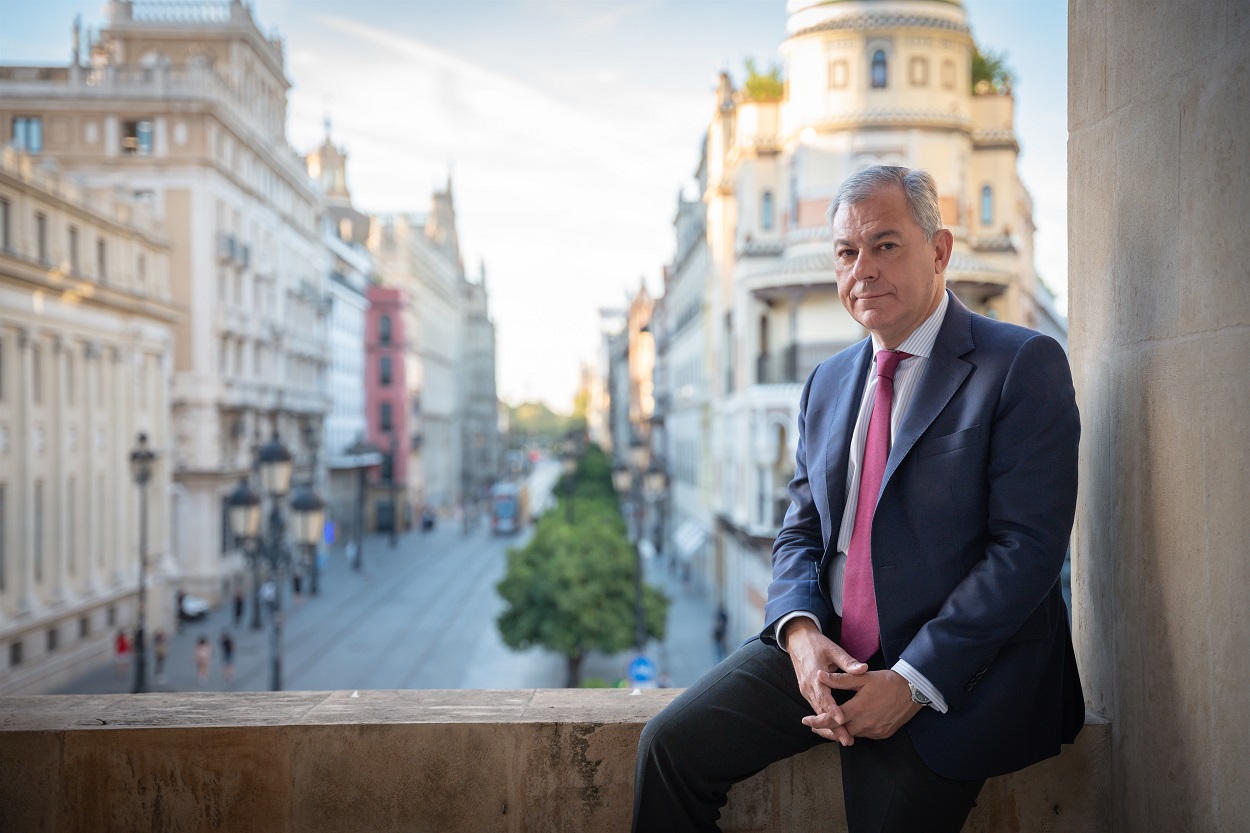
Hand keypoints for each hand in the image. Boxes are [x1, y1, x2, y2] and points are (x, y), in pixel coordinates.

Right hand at [781, 618, 867, 746]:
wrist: (797, 640)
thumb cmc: (817, 644)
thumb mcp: (833, 649)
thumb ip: (848, 662)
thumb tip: (864, 669)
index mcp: (815, 676)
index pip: (824, 697)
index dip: (832, 709)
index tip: (842, 719)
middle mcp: (808, 687)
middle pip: (820, 711)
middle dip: (833, 727)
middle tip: (848, 740)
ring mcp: (806, 690)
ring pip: (817, 712)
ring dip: (829, 727)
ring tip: (844, 739)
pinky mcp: (807, 691)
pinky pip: (816, 708)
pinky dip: (825, 719)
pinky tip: (835, 729)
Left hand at [805, 668, 921, 740]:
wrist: (914, 692)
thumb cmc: (888, 682)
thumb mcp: (863, 678)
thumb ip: (840, 679)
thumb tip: (820, 675)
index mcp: (858, 709)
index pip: (831, 720)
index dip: (817, 721)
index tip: (806, 720)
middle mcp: (866, 724)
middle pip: (839, 733)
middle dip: (824, 730)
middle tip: (813, 727)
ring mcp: (875, 731)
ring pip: (852, 735)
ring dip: (839, 732)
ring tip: (827, 727)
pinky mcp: (883, 734)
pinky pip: (864, 735)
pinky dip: (854, 731)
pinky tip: (849, 725)